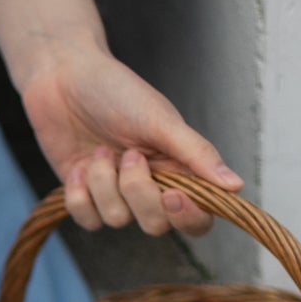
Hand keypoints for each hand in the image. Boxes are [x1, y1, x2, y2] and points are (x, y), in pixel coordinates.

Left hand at [21, 42, 243, 238]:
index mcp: (178, 169)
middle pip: (156, 224)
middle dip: (139, 193)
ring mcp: (115, 194)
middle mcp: (150, 187)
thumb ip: (197, 154)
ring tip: (99, 150)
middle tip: (128, 155)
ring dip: (104, 183)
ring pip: (117, 220)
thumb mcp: (161, 120)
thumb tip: (236, 186)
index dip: (189, 217)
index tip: (173, 195)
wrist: (64, 76)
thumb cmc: (117, 91)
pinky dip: (80, 194)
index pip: (198, 217)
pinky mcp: (84, 196)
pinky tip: (78, 167)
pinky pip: (87, 219)